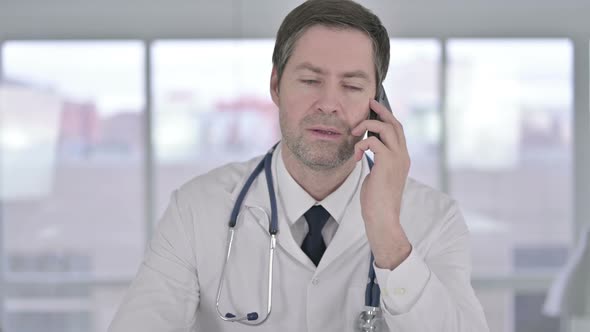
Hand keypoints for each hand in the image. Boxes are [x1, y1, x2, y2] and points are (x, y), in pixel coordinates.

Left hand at [351, 99, 411, 269]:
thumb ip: (378, 162)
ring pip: (385, 128)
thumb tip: (368, 151)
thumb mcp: (379, 176)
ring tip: (354, 133)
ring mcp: (397, 159)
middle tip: (369, 103)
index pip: (398, 130)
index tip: (375, 108)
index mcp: (402, 158)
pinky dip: (361, 144)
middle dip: (381, 111)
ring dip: (367, 126)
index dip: (388, 117)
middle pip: (395, 124)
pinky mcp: (386, 164)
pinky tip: (356, 156)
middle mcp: (403, 156)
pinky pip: (372, 142)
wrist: (383, 218)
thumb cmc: (378, 201)